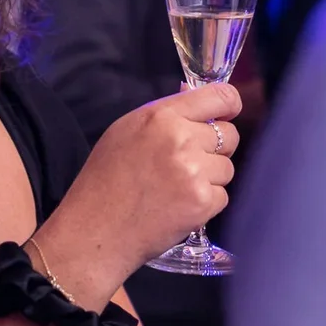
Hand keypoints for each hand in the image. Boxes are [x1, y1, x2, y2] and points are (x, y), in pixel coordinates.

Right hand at [42, 83, 241, 292]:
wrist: (96, 230)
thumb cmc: (105, 180)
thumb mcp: (126, 130)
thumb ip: (164, 114)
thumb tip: (192, 95)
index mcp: (161, 116)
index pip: (220, 96)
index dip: (229, 105)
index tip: (228, 114)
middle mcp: (181, 139)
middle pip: (230, 135)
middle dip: (216, 148)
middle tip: (188, 163)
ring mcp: (194, 172)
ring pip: (227, 168)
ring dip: (210, 178)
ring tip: (176, 188)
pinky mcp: (202, 202)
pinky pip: (222, 196)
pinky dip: (206, 203)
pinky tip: (179, 206)